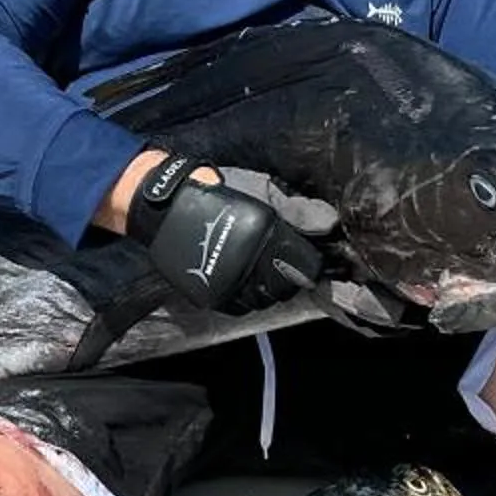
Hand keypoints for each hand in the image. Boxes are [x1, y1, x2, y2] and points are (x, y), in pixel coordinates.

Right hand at [125, 156, 332, 314]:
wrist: (165, 202)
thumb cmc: (218, 189)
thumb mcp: (262, 188)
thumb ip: (297, 208)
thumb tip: (330, 224)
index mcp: (266, 235)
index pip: (305, 266)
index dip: (308, 262)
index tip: (301, 255)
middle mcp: (248, 264)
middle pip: (287, 288)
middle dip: (289, 277)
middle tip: (280, 261)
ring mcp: (228, 282)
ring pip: (264, 301)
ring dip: (267, 290)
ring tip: (260, 270)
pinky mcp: (210, 294)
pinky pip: (239, 307)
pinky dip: (245, 297)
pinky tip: (243, 280)